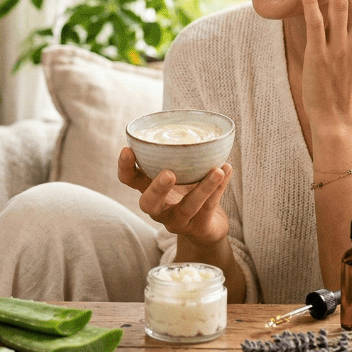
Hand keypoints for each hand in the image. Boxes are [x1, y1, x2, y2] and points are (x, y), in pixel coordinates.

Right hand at [117, 147, 231, 246]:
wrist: (207, 228)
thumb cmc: (189, 192)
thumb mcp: (180, 174)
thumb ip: (178, 156)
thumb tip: (189, 122)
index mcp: (149, 191)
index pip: (130, 181)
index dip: (125, 168)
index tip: (127, 150)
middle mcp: (159, 209)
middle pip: (149, 204)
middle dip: (157, 189)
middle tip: (169, 174)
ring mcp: (178, 221)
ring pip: (187, 207)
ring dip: (203, 188)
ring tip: (217, 171)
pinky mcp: (199, 229)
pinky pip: (209, 208)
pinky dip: (219, 188)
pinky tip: (226, 170)